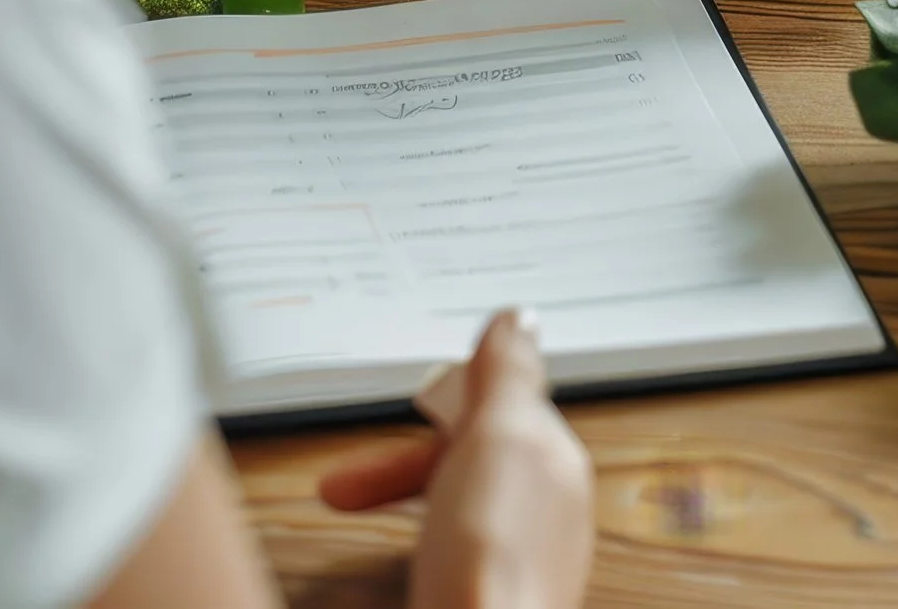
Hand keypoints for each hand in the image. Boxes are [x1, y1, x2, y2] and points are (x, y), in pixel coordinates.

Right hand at [317, 311, 594, 608]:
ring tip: (345, 522)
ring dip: (392, 513)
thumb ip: (509, 375)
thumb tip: (520, 318)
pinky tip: (377, 580)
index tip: (409, 405)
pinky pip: (437, 569)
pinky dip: (399, 565)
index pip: (503, 414)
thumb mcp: (501, 436)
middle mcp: (543, 523)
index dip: (447, 408)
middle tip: (341, 484)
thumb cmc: (490, 560)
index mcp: (557, 470)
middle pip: (466, 470)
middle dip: (399, 467)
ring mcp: (512, 573)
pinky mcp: (478, 602)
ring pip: (447, 521)